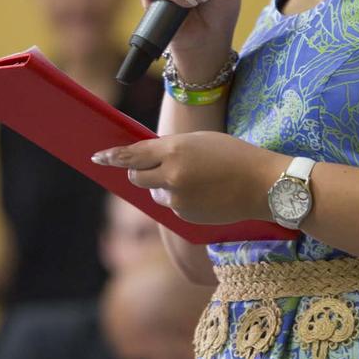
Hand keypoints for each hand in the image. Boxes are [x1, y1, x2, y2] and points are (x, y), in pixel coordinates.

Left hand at [92, 133, 288, 223]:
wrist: (262, 184)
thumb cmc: (233, 155)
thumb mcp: (199, 142)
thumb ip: (170, 149)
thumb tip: (145, 159)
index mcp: (175, 150)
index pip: (133, 154)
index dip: (113, 156)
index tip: (97, 157)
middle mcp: (171, 175)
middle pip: (136, 176)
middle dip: (140, 171)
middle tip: (153, 166)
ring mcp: (177, 199)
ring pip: (155, 192)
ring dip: (164, 185)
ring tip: (195, 178)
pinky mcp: (185, 217)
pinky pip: (172, 206)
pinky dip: (180, 199)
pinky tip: (204, 192)